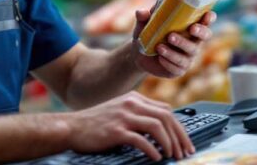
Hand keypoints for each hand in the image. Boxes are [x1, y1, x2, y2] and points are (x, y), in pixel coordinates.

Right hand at [65, 91, 194, 160]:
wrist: (72, 127)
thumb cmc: (96, 122)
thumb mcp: (120, 108)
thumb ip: (141, 109)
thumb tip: (165, 113)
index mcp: (134, 98)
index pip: (166, 110)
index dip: (179, 128)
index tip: (185, 143)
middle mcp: (131, 104)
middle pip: (166, 116)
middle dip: (179, 136)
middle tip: (184, 152)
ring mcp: (123, 116)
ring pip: (157, 126)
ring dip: (169, 143)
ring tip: (172, 156)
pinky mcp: (116, 131)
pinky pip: (141, 140)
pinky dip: (152, 150)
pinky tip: (155, 158)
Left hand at [133, 9, 214, 77]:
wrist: (139, 54)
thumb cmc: (147, 34)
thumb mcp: (143, 24)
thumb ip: (143, 17)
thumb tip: (141, 12)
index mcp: (188, 27)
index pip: (204, 21)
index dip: (209, 18)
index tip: (208, 15)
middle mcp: (192, 41)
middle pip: (204, 37)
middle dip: (200, 32)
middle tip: (191, 29)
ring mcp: (187, 57)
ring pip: (189, 53)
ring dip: (177, 48)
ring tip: (160, 46)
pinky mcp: (179, 69)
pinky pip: (178, 67)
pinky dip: (169, 62)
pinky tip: (160, 58)